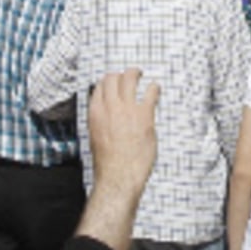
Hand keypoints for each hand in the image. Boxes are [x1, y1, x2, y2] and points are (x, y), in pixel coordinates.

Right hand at [88, 69, 159, 193]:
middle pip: (113, 77)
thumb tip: (109, 116)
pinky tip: (155, 89)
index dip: (108, 82)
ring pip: (130, 77)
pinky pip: (151, 91)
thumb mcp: (96, 137)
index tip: (114, 82)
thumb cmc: (108, 163)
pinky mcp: (145, 115)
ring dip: (136, 73)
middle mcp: (109, 107)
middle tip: (129, 75)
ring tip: (141, 75)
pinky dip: (154, 87)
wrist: (118, 176)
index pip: (99, 86)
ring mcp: (127, 109)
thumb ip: (102, 122)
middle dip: (121, 74)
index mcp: (95, 113)